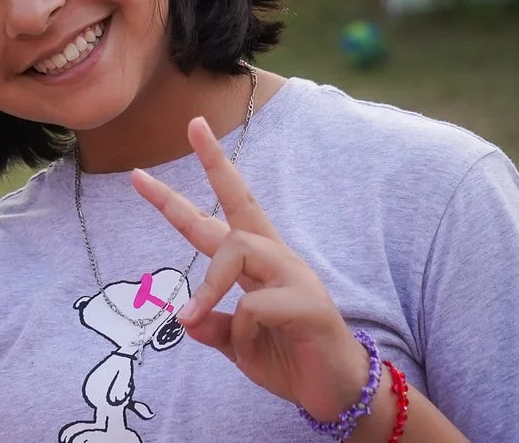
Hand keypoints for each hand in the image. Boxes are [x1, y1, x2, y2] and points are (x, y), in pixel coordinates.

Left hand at [131, 118, 369, 421]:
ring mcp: (294, 275)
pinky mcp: (307, 302)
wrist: (335, 391)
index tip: (185, 138)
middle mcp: (276, 256)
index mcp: (258, 261)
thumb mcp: (237, 342)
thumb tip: (183, 317)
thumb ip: (212, 324)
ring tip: (193, 318)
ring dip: (207, 286)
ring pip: (236, 251)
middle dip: (213, 163)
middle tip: (192, 126)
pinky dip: (239, 331)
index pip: (224, 210)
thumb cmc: (287, 357)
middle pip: (236, 205)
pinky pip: (250, 304)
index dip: (207, 173)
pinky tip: (255, 348)